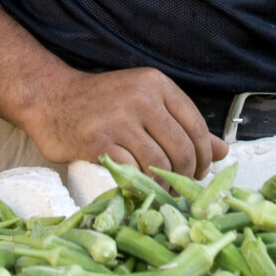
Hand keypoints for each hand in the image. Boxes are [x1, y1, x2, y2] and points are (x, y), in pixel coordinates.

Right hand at [24, 65, 228, 178]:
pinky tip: (139, 189)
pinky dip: (140, 185)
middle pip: (181, 148)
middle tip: (180, 188)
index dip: (203, 156)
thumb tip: (223, 152)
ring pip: (159, 164)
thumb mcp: (145, 103)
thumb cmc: (102, 103)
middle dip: (186, 176)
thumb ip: (183, 125)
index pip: (195, 125)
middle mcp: (140, 98)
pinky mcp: (98, 141)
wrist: (51, 99)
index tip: (200, 173)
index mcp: (156, 84)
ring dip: (164, 185)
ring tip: (160, 191)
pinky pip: (132, 172)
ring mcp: (118, 119)